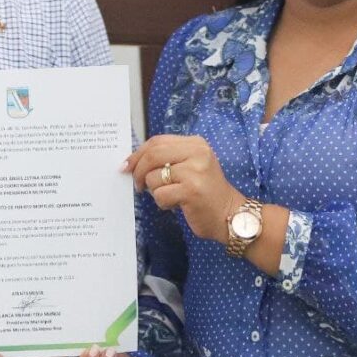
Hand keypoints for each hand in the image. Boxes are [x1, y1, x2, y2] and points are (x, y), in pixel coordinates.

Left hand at [125, 135, 243, 242]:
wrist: (230, 214)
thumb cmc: (205, 191)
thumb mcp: (190, 166)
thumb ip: (167, 158)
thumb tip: (132, 161)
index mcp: (195, 143)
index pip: (157, 141)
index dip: (138, 153)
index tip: (127, 165)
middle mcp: (197, 153)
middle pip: (152, 155)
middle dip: (138, 171)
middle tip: (136, 185)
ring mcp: (195, 171)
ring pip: (153, 177)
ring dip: (155, 191)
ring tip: (170, 196)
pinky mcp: (191, 190)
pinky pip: (160, 195)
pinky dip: (163, 203)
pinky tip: (176, 204)